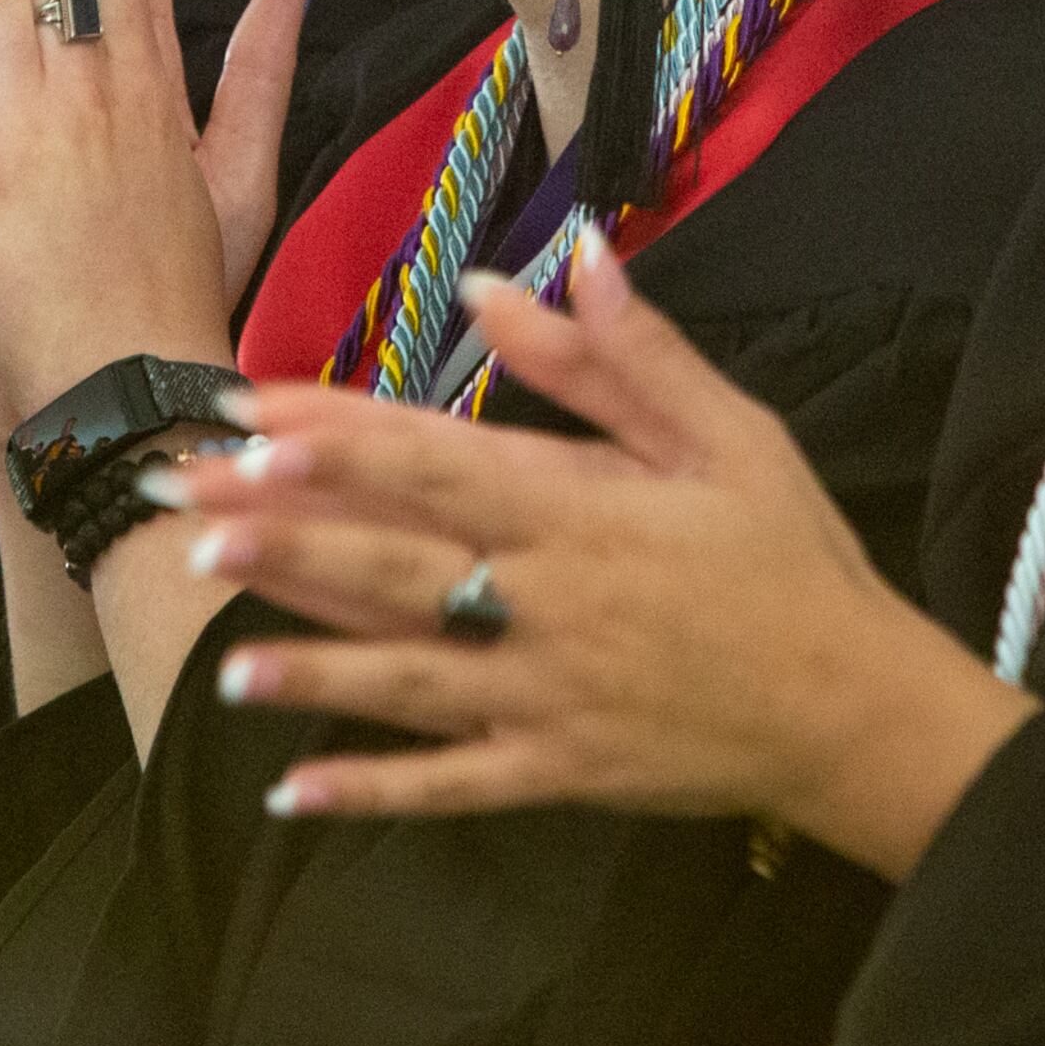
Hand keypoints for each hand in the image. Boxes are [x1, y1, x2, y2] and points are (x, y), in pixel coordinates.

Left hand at [157, 236, 1039, 880]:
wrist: (858, 707)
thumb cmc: (791, 554)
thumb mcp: (728, 431)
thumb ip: (626, 352)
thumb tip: (561, 252)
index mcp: (579, 510)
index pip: (434, 465)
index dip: (336, 439)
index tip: (249, 417)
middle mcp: (545, 603)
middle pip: (393, 565)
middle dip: (283, 540)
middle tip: (186, 519)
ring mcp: (545, 697)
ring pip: (405, 678)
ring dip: (308, 667)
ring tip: (216, 655)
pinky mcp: (557, 773)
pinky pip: (450, 787)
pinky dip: (372, 793)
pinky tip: (292, 793)